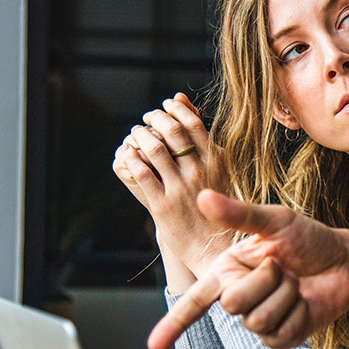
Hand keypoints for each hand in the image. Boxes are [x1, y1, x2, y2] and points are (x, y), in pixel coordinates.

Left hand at [112, 93, 229, 277]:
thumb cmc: (220, 206)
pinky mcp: (163, 206)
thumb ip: (204, 140)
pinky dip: (131, 159)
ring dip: (140, 135)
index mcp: (217, 161)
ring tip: (135, 133)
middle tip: (147, 117)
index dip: (176, 109)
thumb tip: (184, 101)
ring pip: (154, 149)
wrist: (216, 247)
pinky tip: (127, 154)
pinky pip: (141, 174)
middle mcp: (200, 172)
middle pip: (172, 131)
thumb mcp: (220, 170)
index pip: (193, 123)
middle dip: (155, 118)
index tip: (166, 105)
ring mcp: (181, 188)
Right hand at [147, 189, 348, 348]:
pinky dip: (297, 312)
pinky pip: (278, 333)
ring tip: (296, 282)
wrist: (345, 262)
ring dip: (284, 296)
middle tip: (284, 266)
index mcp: (228, 270)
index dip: (173, 324)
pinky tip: (304, 301)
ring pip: (256, 319)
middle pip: (232, 303)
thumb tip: (203, 196)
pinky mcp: (280, 337)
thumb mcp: (276, 221)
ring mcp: (259, 319)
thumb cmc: (310, 239)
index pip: (195, 300)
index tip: (152, 347)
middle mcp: (239, 296)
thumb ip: (239, 214)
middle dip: (264, 280)